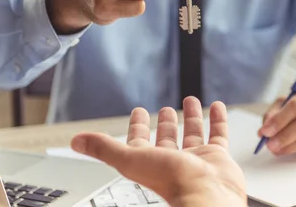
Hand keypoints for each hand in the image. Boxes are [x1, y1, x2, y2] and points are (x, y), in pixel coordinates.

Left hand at [71, 97, 246, 206]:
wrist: (207, 195)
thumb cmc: (171, 182)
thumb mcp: (130, 159)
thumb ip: (104, 148)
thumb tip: (76, 141)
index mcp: (151, 163)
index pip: (140, 142)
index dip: (138, 126)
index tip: (138, 112)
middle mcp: (173, 162)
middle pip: (167, 139)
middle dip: (166, 123)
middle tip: (164, 109)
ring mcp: (197, 159)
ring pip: (193, 134)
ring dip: (191, 117)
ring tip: (190, 101)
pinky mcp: (218, 157)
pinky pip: (218, 134)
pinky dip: (218, 120)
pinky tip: (217, 106)